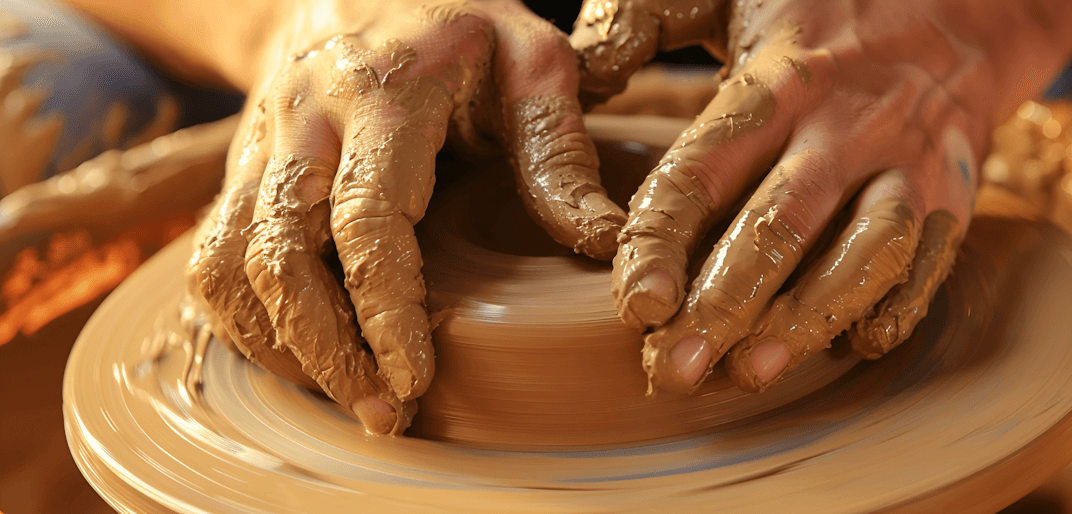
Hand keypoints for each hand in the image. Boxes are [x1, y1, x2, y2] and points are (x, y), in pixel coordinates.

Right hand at [186, 0, 626, 432]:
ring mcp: (260, 149)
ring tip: (348, 395)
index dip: (385, 308)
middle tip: (386, 413)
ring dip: (282, 346)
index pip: (367, 217)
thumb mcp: (528, 60)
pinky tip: (302, 356)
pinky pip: (210, 261)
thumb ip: (558, 148)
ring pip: (230, 265)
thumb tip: (602, 244)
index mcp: (385, 94)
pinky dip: (246, 322)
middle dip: (328, 350)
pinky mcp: (238, 175)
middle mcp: (305, 122)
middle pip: (281, 254)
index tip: (414, 379)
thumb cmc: (458, 30)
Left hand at [571, 0, 1071, 394]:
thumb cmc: (817, 4)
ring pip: (861, 254)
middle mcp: (842, 128)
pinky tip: (857, 348)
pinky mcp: (954, 194)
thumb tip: (582, 73)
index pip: (705, 172)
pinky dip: (899, 307)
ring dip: (806, 320)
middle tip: (673, 371)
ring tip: (751, 373)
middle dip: (723, 306)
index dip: (663, 242)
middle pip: (778, 227)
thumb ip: (645, 17)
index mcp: (775, 82)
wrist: (964, 0)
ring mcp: (906, 164)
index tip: (636, 307)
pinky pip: (931, 261)